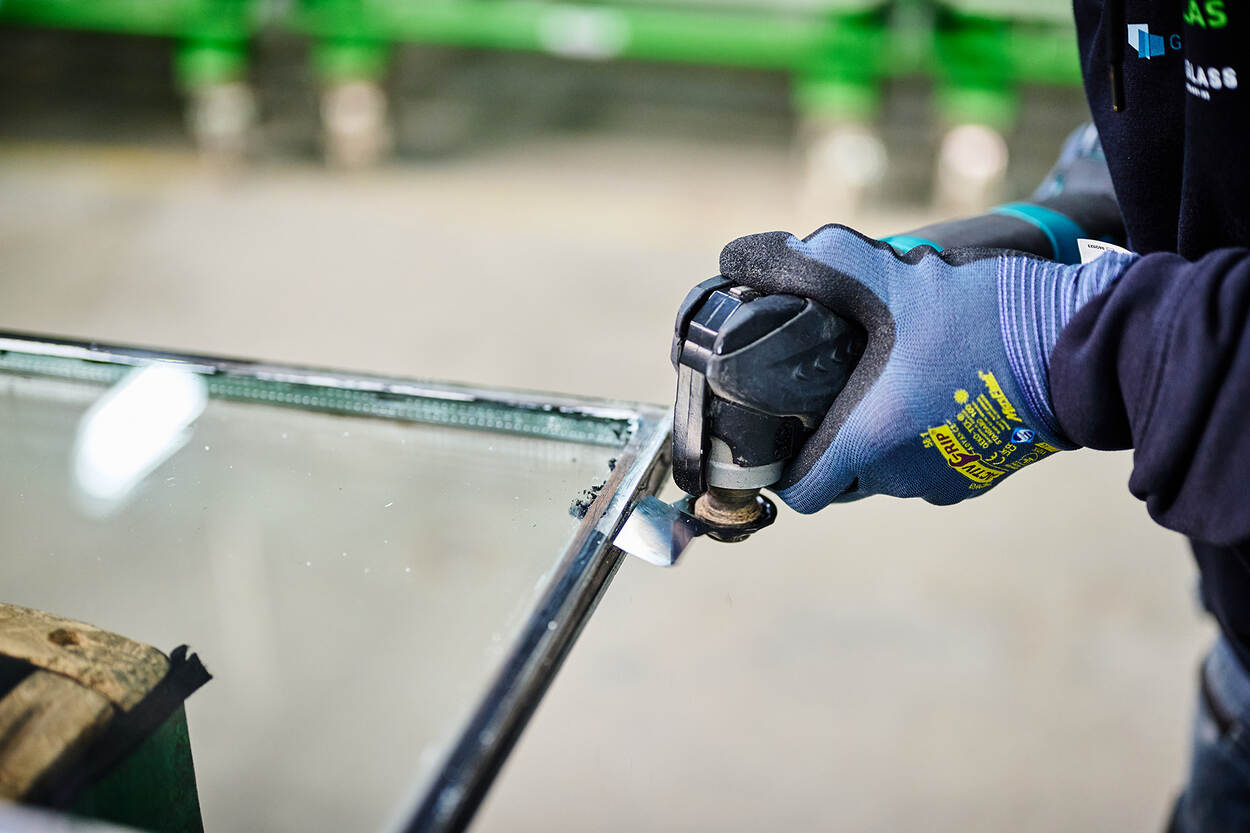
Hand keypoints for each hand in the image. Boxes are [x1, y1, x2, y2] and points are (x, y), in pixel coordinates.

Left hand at [719, 224, 1134, 510]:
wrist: (1085, 345)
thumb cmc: (984, 319)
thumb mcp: (891, 279)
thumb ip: (815, 266)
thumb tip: (741, 255)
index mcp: (871, 442)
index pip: (801, 490)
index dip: (782, 465)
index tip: (781, 428)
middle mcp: (904, 477)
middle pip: (840, 477)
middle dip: (829, 438)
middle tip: (833, 386)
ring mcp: (946, 482)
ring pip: (886, 472)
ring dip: (877, 436)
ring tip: (888, 378)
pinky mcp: (982, 474)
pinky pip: (928, 467)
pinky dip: (919, 439)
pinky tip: (931, 389)